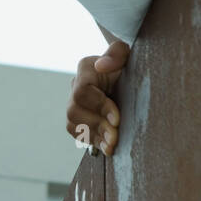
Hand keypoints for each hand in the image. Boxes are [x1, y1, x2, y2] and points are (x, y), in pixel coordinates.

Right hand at [66, 40, 130, 155]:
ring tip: (112, 143)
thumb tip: (102, 66)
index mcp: (86, 69)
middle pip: (74, 110)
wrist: (127, 80)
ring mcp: (74, 104)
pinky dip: (93, 141)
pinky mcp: (77, 119)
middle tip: (115, 134)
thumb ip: (116, 53)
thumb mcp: (127, 55)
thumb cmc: (127, 67)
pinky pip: (78, 133)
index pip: (82, 90)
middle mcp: (75, 87)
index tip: (117, 118)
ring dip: (94, 135)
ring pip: (73, 123)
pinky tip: (107, 147)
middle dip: (96, 124)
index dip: (99, 105)